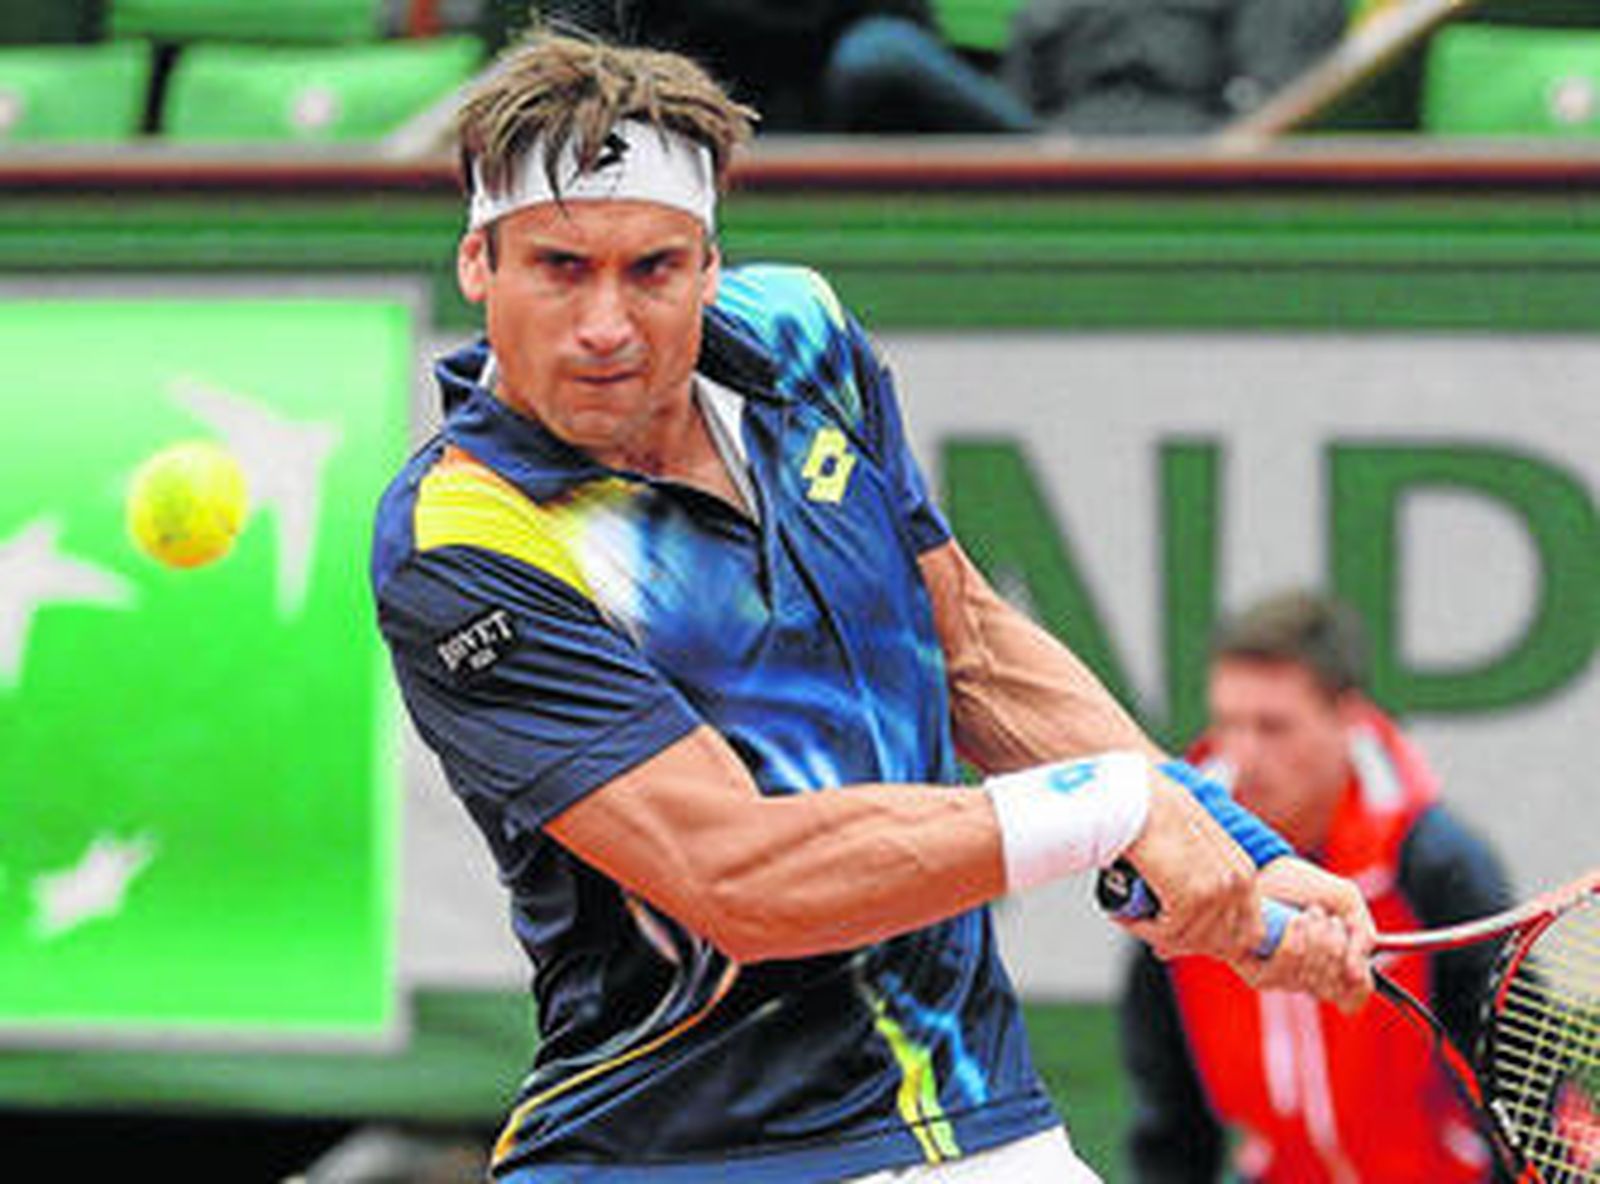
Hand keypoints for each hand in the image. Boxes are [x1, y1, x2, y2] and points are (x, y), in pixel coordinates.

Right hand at [1116, 769, 1262, 962]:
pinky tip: (1127, 914)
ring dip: (1159, 936)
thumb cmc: (1151, 821)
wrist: (1131, 799)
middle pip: (1225, 944)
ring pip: (1193, 941)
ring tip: (1133, 917)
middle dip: (1188, 944)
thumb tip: (1191, 930)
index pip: (1249, 933)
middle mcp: (1238, 880)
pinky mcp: (1193, 896)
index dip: (1215, 943)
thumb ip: (1201, 885)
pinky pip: (1170, 934)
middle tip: (1156, 936)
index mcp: (1243, 870)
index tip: (1183, 940)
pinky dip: (1144, 929)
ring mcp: (1219, 889)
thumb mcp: (1190, 852)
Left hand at [1236, 858, 1375, 1012]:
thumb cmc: (1308, 888)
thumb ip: (1363, 936)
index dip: (1359, 987)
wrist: (1268, 869)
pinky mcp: (1256, 973)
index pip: (1351, 1000)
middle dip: (1337, 947)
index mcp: (1333, 969)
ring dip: (1317, 940)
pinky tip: (1294, 919)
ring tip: (1310, 912)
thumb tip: (1360, 976)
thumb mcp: (1346, 903)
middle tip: (1331, 919)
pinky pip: (1281, 972)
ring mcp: (1283, 978)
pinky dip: (1294, 942)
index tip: (1360, 966)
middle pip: (1333, 990)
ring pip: (1310, 981)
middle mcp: (1309, 979)